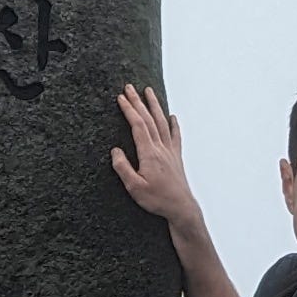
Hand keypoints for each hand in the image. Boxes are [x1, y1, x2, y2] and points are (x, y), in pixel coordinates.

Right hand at [111, 84, 199, 229]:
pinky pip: (175, 136)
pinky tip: (172, 117)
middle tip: (129, 87)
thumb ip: (123, 168)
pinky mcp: (176, 158)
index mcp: (149, 153)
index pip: (138, 126)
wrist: (181, 208)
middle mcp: (161, 148)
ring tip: (149, 91)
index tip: (120, 97)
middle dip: (138, 102)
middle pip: (149, 119)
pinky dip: (173, 124)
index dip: (129, 110)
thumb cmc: (157, 199)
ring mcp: (170, 151)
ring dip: (154, 106)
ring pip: (162, 123)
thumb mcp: (134, 187)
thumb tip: (115, 151)